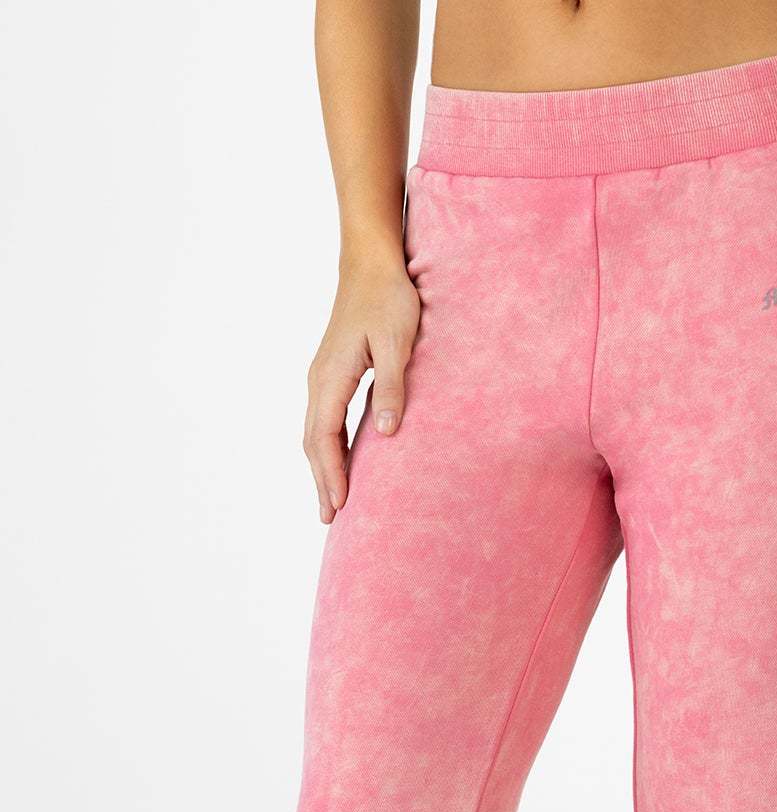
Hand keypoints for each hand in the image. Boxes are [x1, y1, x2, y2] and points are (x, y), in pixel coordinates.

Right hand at [303, 248, 420, 523]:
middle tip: (329, 519)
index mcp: (331, 375)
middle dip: (321, 481)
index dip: (331, 473)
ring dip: (322, 468)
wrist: (371, 262)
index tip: (339, 504)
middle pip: (313, 441)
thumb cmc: (389, 298)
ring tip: (331, 502)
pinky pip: (324, 420)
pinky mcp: (332, 373)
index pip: (324, 436)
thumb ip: (392, 386)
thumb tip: (386, 432)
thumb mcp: (398, 341)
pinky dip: (328, 448)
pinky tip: (339, 463)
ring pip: (315, 432)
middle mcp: (319, 379)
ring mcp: (322, 376)